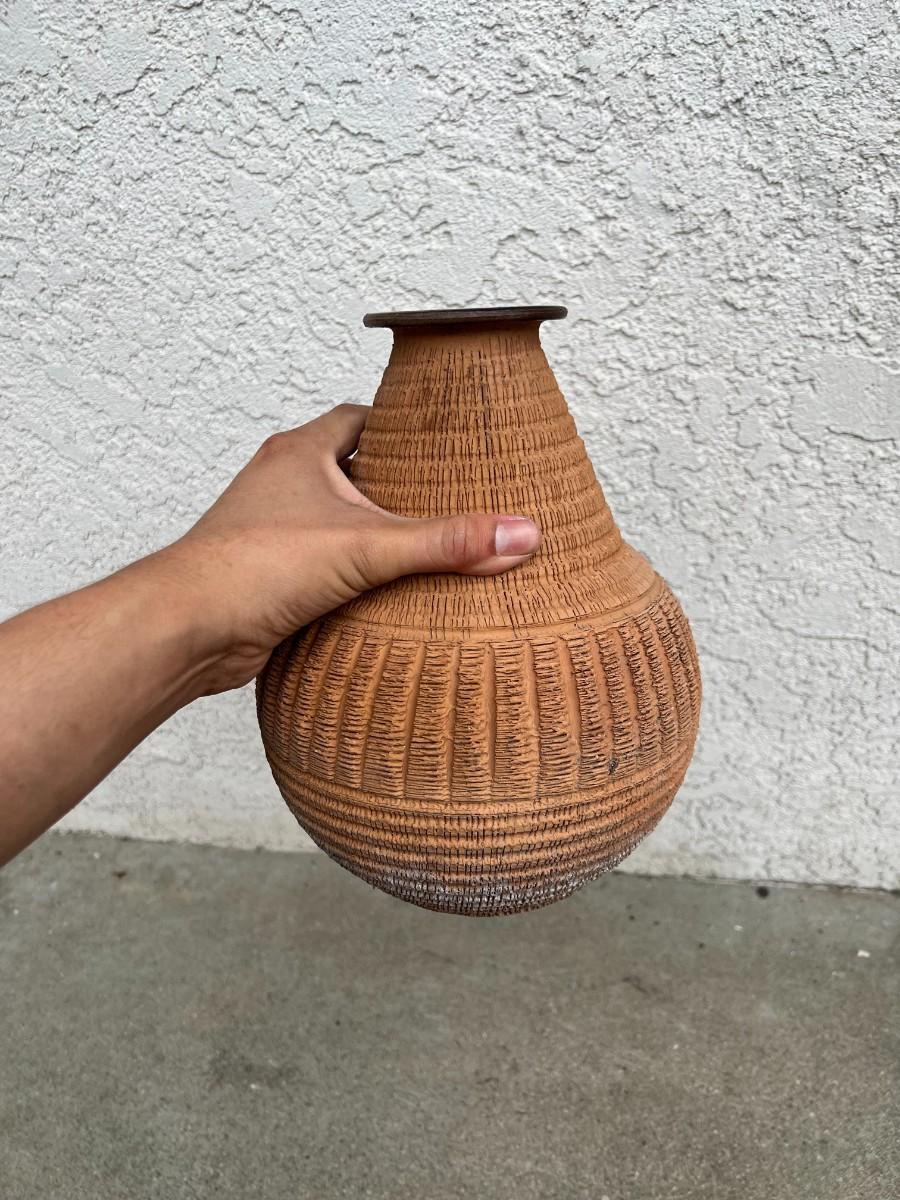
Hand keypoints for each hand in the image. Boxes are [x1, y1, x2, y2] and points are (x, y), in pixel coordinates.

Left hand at [159, 404, 541, 691]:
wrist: (186, 630)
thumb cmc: (251, 567)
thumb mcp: (366, 546)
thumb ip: (445, 541)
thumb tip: (520, 534)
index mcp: (301, 453)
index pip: (358, 417)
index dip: (401, 425)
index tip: (442, 439)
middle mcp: (282, 484)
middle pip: (350, 471)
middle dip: (395, 485)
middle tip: (449, 497)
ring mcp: (271, 531)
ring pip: (334, 522)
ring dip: (372, 534)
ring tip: (429, 547)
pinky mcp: (269, 578)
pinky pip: (321, 566)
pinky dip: (351, 576)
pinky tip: (386, 596)